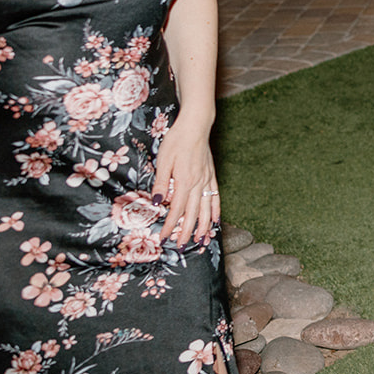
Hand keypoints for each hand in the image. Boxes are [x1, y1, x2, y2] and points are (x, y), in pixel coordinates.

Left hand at [151, 119, 219, 249]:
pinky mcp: (211, 175)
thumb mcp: (163, 160)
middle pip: (193, 213)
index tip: (163, 238)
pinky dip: (215, 210)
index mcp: (185, 181)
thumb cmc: (176, 141)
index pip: (177, 209)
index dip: (170, 225)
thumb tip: (157, 202)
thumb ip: (161, 182)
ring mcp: (207, 180)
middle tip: (180, 247)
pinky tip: (215, 220)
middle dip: (186, 232)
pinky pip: (215, 196)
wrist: (195, 126)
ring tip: (201, 241)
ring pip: (207, 208)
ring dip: (204, 226)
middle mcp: (198, 183)